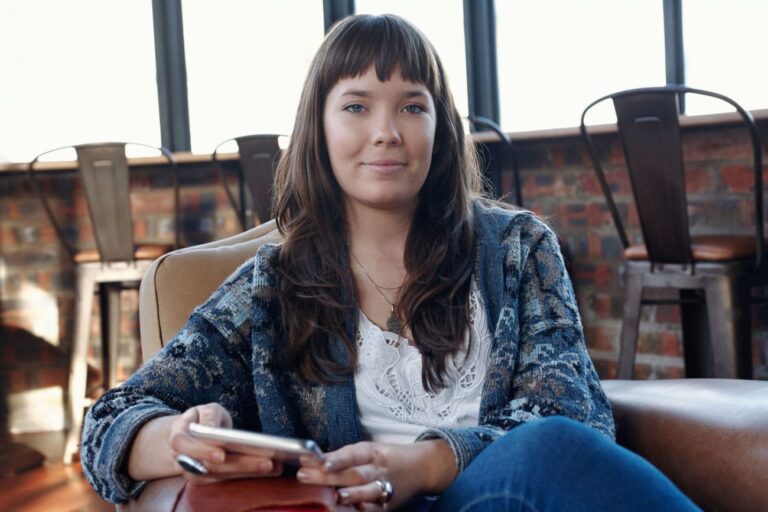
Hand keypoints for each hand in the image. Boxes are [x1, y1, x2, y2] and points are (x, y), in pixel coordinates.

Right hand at [169, 403, 282, 480]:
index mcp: (179, 438)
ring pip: (221, 475)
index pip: (184, 446)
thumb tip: (212, 429)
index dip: (202, 451)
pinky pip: (228, 479)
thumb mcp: (205, 410)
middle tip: (266, 462)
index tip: (221, 454)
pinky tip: (269, 469)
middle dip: (239, 465)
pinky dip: (248, 475)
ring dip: (248, 472)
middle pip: (210, 466)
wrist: (192, 435)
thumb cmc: (201, 419)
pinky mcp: (210, 479)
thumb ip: (209, 417)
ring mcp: (196, 472)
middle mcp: (184, 459)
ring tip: (273, 466)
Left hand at [296, 439, 456, 509]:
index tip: (319, 461)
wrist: (420, 468)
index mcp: (372, 453)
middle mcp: (378, 470)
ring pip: (367, 491)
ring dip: (350, 495)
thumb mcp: (367, 451)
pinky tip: (353, 511)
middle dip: (328, 476)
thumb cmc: (385, 459)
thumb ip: (342, 457)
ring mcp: (385, 488)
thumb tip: (311, 459)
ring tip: (335, 497)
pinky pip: (376, 509)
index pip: (352, 454)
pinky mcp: (388, 505)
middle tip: (304, 475)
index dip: (337, 458)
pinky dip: (365, 510)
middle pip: (353, 473)